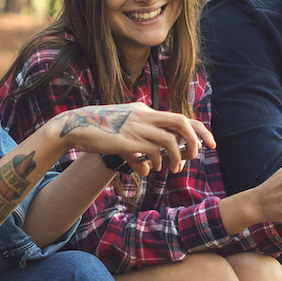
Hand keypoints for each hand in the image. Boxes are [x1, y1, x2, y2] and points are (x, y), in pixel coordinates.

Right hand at [51, 103, 214, 176]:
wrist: (73, 127)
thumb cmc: (97, 133)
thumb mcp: (122, 137)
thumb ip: (138, 151)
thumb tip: (149, 169)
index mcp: (143, 111)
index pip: (178, 117)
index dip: (197, 130)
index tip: (208, 143)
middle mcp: (143, 115)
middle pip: (181, 122)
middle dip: (196, 138)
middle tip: (202, 153)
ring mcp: (136, 126)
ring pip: (169, 140)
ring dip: (177, 156)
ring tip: (174, 169)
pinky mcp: (128, 139)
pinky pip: (153, 152)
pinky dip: (158, 162)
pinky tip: (153, 169)